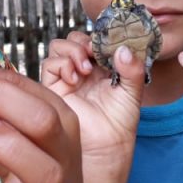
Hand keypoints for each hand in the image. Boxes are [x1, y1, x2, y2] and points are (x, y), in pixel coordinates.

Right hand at [41, 32, 145, 165]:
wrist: (107, 145)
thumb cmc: (120, 121)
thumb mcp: (133, 90)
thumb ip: (133, 68)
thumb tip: (124, 49)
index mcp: (101, 66)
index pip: (93, 39)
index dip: (98, 37)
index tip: (108, 43)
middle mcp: (82, 69)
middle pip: (73, 39)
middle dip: (82, 41)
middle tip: (93, 53)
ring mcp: (67, 77)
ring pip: (58, 47)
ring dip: (72, 51)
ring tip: (85, 68)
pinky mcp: (53, 88)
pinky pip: (49, 65)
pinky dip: (61, 65)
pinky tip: (75, 78)